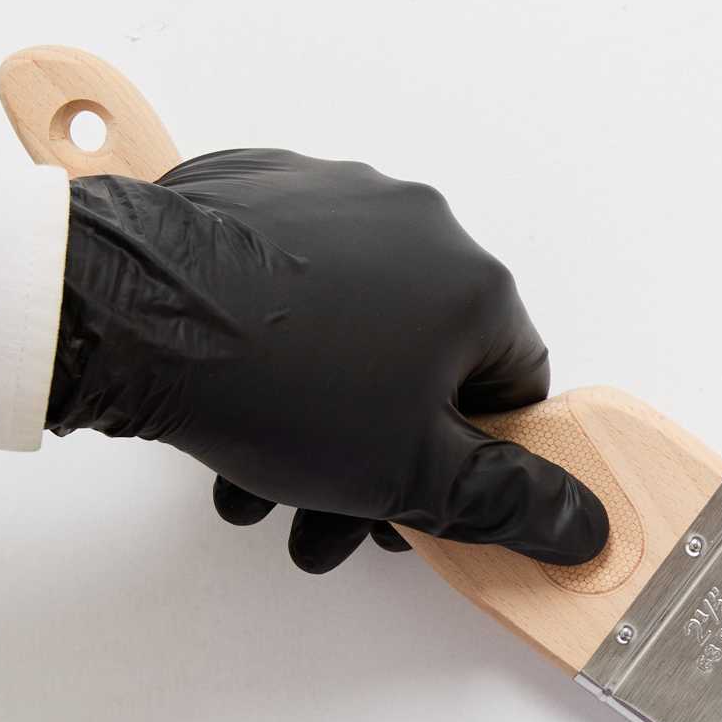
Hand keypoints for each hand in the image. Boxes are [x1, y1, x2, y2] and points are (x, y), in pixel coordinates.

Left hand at [50, 152, 609, 573]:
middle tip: (331, 520)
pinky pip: (290, 286)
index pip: (515, 389)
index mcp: (475, 283)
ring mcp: (333, 198)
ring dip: (318, 420)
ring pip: (352, 333)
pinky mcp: (257, 195)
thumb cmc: (277, 386)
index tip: (421, 505)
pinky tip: (232, 404)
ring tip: (260, 486)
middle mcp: (418, 222)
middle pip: (425, 366)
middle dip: (378, 456)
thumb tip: (590, 525)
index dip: (472, 464)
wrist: (131, 312)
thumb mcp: (412, 476)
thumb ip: (510, 503)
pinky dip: (275, 349)